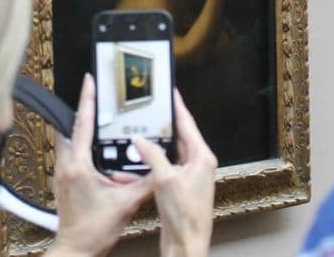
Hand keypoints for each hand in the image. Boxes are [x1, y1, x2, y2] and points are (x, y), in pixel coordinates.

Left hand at [50, 74, 151, 256]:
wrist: (76, 250)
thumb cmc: (93, 230)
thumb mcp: (126, 204)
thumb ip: (146, 182)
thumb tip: (162, 168)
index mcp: (78, 165)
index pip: (83, 123)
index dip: (88, 100)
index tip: (89, 81)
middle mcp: (66, 165)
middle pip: (74, 128)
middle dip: (86, 111)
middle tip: (97, 96)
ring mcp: (61, 174)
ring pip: (70, 141)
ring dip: (83, 130)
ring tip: (99, 120)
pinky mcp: (63, 182)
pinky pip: (71, 155)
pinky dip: (83, 147)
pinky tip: (96, 151)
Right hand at [133, 90, 216, 256]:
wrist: (186, 243)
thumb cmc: (185, 217)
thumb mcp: (166, 180)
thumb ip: (153, 156)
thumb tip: (142, 141)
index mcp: (201, 158)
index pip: (188, 124)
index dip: (178, 106)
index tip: (171, 92)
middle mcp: (198, 164)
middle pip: (178, 137)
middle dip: (161, 126)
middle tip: (149, 111)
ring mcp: (189, 176)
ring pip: (167, 153)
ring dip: (151, 149)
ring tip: (135, 138)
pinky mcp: (179, 187)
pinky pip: (162, 169)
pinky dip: (148, 167)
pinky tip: (131, 168)